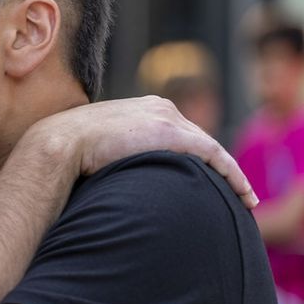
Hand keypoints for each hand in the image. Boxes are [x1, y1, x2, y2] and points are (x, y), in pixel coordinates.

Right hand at [23, 96, 257, 208]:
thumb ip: (116, 149)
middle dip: (216, 164)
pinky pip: (214, 154)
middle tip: (232, 190)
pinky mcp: (172, 133)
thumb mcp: (100, 144)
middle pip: (198, 138)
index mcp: (143, 107)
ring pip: (210, 146)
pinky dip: (231, 174)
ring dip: (228, 172)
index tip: (205, 176)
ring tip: (243, 197)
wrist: (61, 142)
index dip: (197, 155)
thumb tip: (113, 170)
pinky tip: (243, 194)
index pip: (180, 131)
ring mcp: (166, 117)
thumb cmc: (71, 150)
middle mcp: (159, 106)